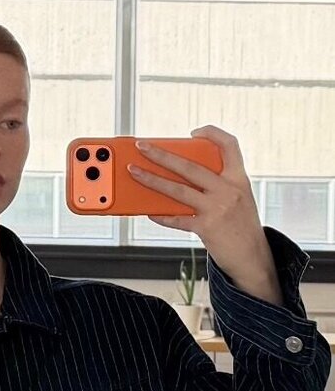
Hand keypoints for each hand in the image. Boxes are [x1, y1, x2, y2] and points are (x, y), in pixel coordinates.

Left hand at [128, 125, 282, 303]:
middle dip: (162, 155)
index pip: (230, 145)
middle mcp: (229, 190)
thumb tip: (180, 176)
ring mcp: (217, 208)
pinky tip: (149, 211)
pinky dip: (161, 215)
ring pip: (177, 189)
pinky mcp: (207, 228)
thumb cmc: (242, 227)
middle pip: (190, 166)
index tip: (194, 132)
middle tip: (143, 147)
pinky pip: (177, 219)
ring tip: (135, 172)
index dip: (212, 133)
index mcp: (239, 178)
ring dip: (152, 180)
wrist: (254, 258)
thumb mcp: (239, 198)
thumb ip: (217, 185)